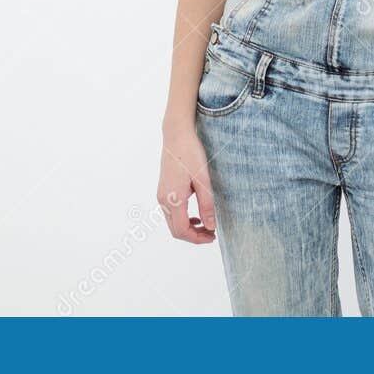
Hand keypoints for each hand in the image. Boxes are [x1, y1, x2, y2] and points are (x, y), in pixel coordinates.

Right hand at [157, 122, 215, 243]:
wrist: (176, 134)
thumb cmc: (190, 153)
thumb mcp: (203, 180)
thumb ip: (206, 205)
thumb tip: (211, 226)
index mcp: (173, 199)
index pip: (182, 230)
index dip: (197, 238)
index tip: (212, 236)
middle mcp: (164, 200)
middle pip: (176, 230)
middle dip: (193, 236)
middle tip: (211, 234)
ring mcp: (161, 195)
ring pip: (173, 223)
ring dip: (188, 228)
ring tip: (206, 226)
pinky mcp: (163, 190)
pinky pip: (171, 213)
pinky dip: (183, 219)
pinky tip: (196, 215)